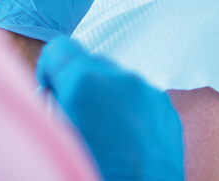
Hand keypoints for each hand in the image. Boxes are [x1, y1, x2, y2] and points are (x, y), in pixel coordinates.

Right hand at [37, 38, 184, 180]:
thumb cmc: (88, 171)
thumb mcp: (55, 134)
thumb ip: (51, 103)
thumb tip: (54, 92)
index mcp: (85, 83)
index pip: (59, 50)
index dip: (51, 72)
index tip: (52, 95)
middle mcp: (121, 80)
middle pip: (90, 64)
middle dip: (81, 86)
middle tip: (78, 122)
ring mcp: (148, 94)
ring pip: (118, 82)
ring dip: (108, 100)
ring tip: (105, 138)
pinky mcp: (167, 111)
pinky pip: (141, 98)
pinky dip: (130, 112)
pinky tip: (126, 143)